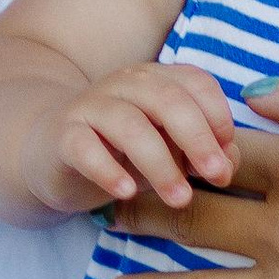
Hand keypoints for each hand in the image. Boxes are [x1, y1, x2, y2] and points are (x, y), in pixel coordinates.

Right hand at [31, 61, 237, 214]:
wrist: (51, 154)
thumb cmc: (122, 153)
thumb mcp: (169, 153)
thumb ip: (203, 153)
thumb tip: (228, 165)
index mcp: (156, 80)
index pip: (196, 82)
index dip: (218, 117)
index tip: (226, 158)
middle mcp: (124, 85)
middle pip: (168, 100)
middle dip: (198, 139)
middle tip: (217, 177)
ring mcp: (90, 107)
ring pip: (130, 126)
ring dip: (160, 164)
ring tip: (180, 198)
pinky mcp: (62, 136)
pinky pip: (84, 147)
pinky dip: (107, 170)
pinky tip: (126, 193)